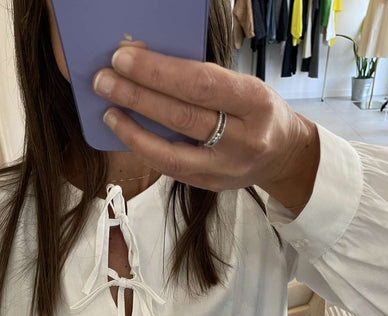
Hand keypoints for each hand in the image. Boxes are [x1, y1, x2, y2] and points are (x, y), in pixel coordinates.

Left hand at [92, 46, 319, 215]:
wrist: (283, 155)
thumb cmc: (259, 112)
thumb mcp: (245, 86)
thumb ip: (205, 82)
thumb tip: (149, 67)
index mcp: (255, 102)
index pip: (199, 84)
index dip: (158, 72)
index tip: (124, 58)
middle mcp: (243, 139)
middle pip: (181, 116)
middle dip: (137, 96)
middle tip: (104, 80)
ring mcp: (226, 168)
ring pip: (171, 152)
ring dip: (133, 130)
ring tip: (108, 111)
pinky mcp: (212, 185)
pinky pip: (171, 168)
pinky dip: (145, 149)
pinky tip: (127, 133)